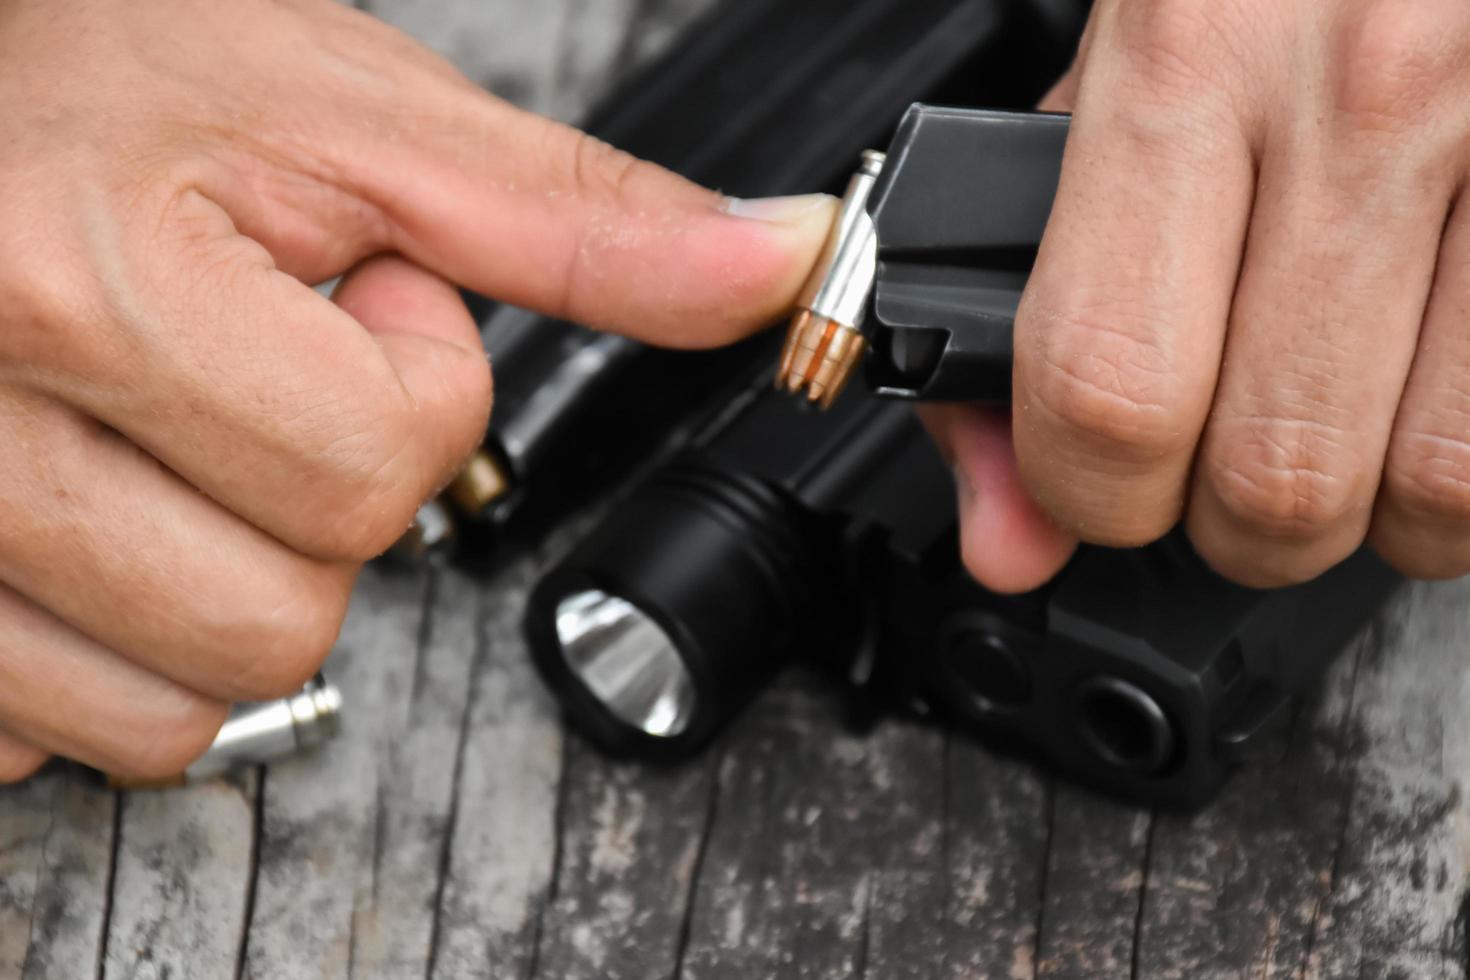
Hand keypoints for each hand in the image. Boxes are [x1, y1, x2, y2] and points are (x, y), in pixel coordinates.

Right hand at [0, 0, 833, 782]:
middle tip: (259, 377)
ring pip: (179, 708)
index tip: (359, 301)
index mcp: (91, 289)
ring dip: (231, 592)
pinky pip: (49, 733)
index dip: (415, 383)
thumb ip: (582, 221)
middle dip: (327, 502)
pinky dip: (111, 651)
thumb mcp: (362, 121)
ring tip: (181, 451)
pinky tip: (99, 523)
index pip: (378, 473)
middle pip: (286, 616)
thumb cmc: (114, 73)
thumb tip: (779, 265)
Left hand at [926, 0, 1469, 591]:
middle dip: (1233, 525)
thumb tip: (1009, 535)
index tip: (1100, 488)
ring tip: (1347, 425)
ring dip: (1372, 509)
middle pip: (1274, 474)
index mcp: (1185, 58)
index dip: (1090, 494)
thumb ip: (1044, 312)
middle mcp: (1362, 93)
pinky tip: (1433, 386)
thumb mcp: (1121, 88)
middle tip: (1228, 462)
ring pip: (1432, 484)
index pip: (1106, 388)